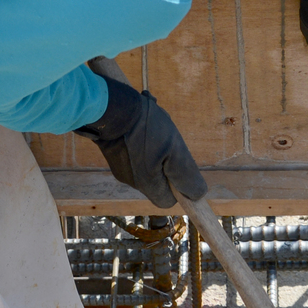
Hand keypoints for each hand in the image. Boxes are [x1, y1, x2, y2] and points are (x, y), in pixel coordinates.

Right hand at [74, 57, 205, 208]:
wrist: (111, 107)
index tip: (180, 166)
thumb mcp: (175, 149)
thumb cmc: (146, 127)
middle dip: (167, 166)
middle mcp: (132, 181)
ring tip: (154, 131)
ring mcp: (121, 169)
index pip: (168, 200)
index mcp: (147, 184)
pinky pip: (136, 157)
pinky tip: (142, 128)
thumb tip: (196, 195)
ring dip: (156, 154)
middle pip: (158, 183)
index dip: (178, 187)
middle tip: (168, 144)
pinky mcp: (114, 156)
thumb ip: (186, 176)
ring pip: (148, 169)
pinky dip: (142, 146)